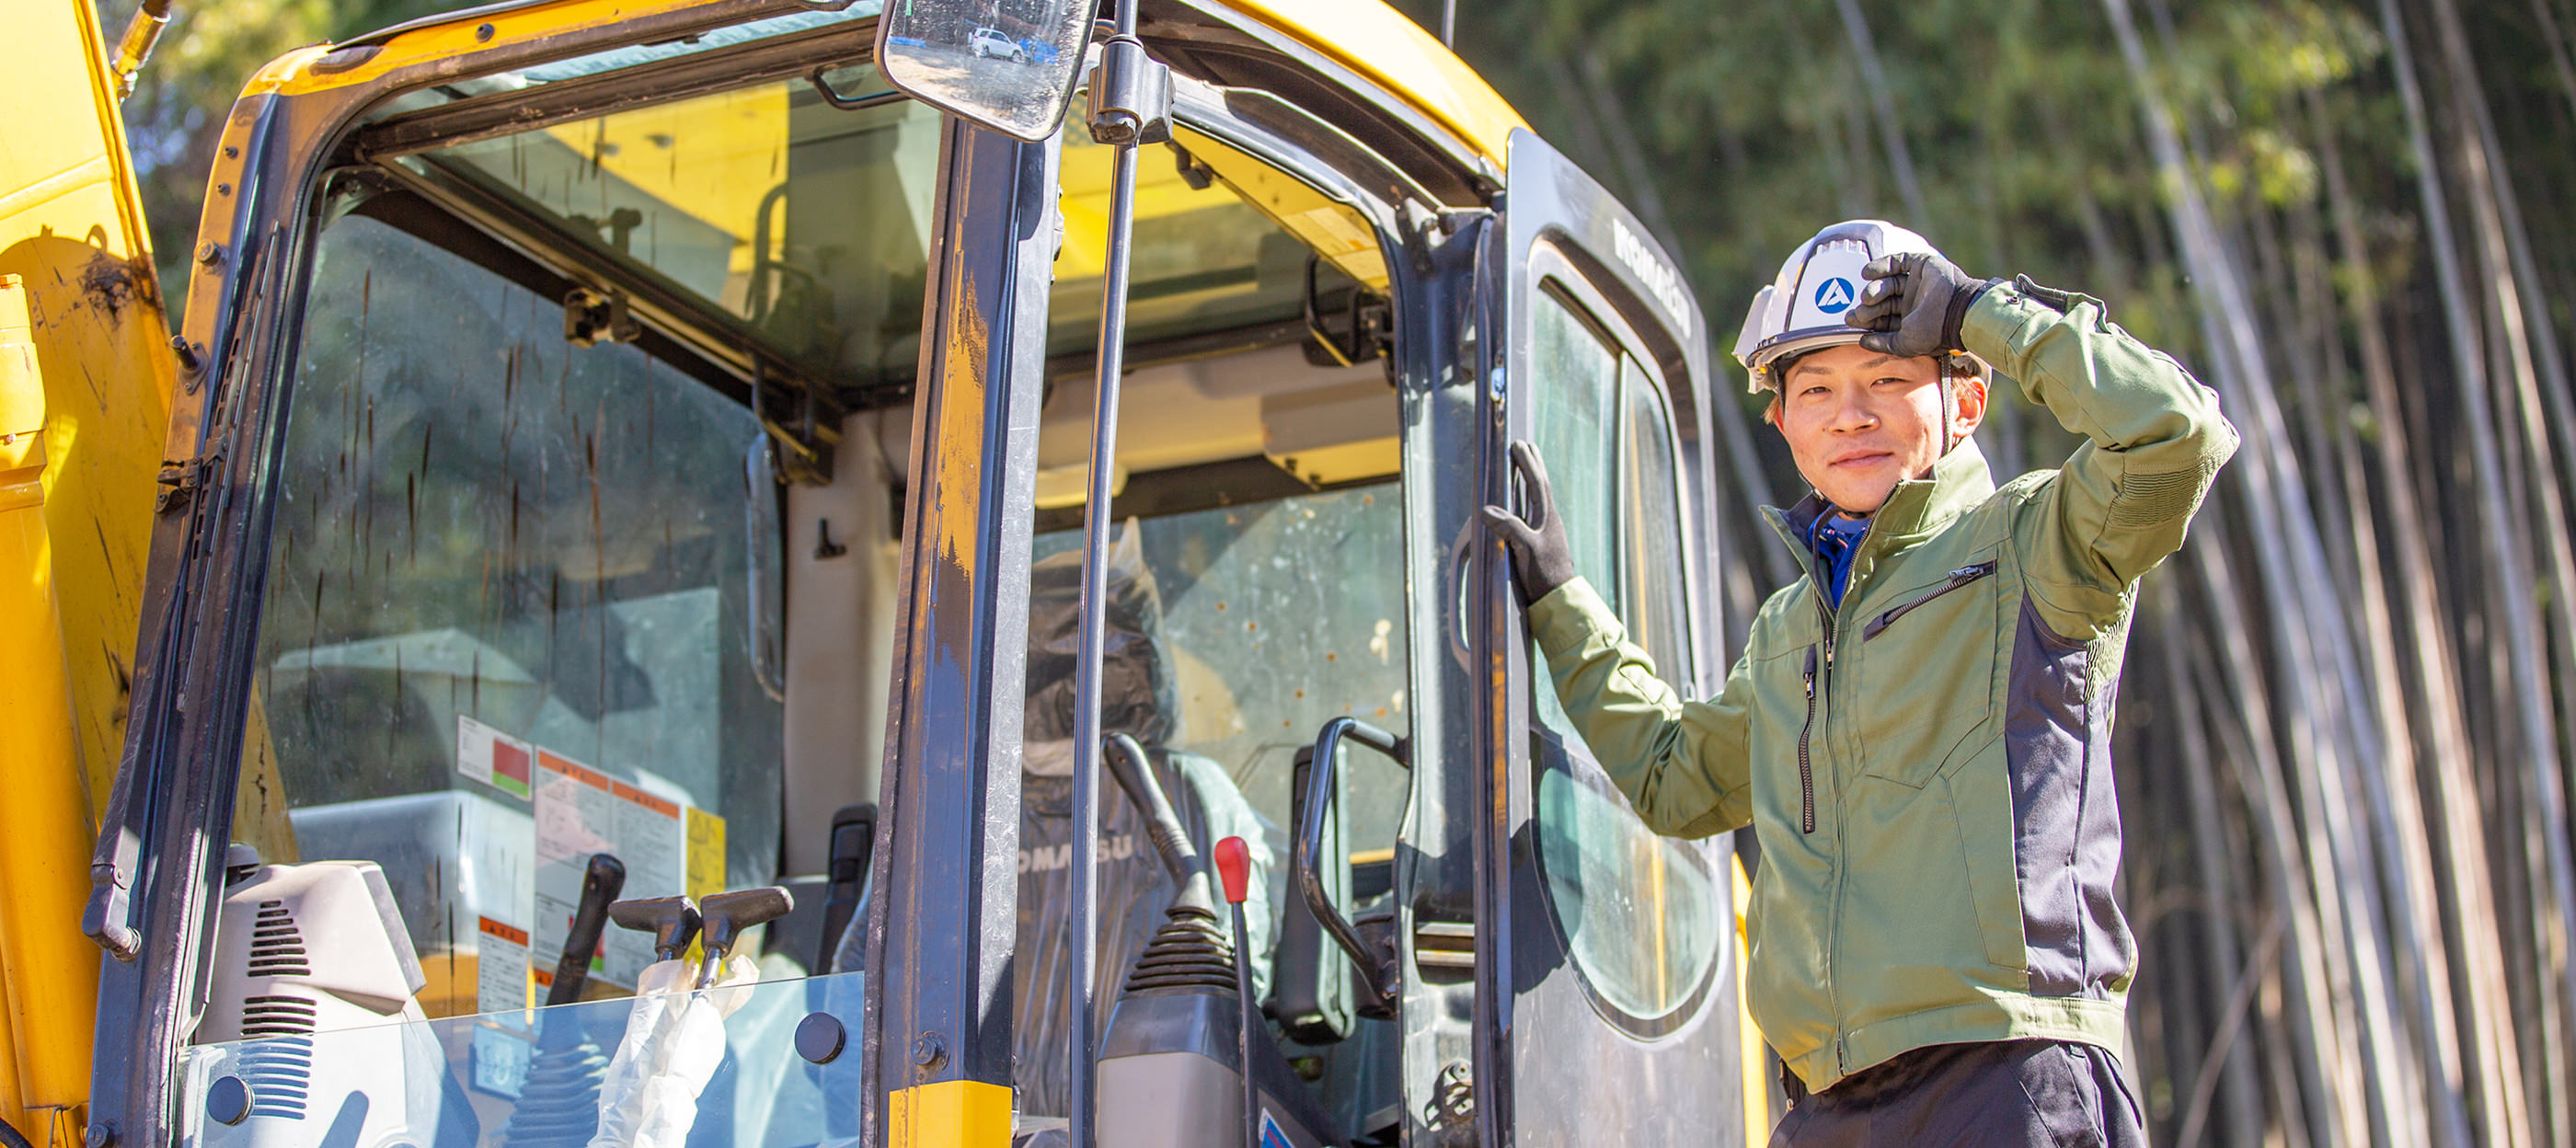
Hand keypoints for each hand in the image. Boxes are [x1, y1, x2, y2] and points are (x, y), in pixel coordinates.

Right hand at [1479, 441, 1577, 604]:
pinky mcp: (1543, 542)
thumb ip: (1509, 528)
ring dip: (1532, 479)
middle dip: (1533, 465)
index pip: (1537, 483)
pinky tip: (1524, 503)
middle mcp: (1549, 520)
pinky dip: (1528, 498)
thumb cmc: (1544, 574)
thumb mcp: (1526, 549)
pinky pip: (1534, 511)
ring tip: (1527, 466)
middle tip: (1527, 446)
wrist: (1557, 599)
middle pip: (1541, 486)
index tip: (1519, 445)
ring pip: (1539, 497)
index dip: (1527, 463)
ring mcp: (1547, 531)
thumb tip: (1486, 510)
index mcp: (1548, 517)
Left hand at [1843, 252, 1992, 357]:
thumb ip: (1883, 343)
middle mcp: (1913, 301)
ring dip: (1874, 288)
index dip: (1867, 320)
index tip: (1851, 321)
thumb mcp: (1904, 344)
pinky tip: (1867, 273)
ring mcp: (1917, 283)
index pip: (1883, 318)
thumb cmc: (1934, 332)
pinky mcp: (1921, 265)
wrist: (1957, 311)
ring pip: (1889, 282)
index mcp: (1910, 321)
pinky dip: (1882, 265)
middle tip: (1859, 311)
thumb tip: (1862, 341)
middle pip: (1883, 301)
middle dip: (1868, 306)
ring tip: (1868, 296)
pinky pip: (1898, 261)